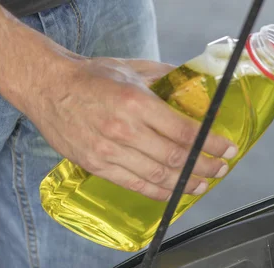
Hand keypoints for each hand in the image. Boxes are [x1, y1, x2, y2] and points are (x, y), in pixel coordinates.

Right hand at [24, 57, 236, 200]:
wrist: (46, 87)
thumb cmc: (90, 77)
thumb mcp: (131, 69)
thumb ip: (165, 78)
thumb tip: (195, 85)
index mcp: (137, 102)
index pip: (185, 131)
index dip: (211, 144)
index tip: (227, 149)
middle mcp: (125, 129)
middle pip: (176, 158)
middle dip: (205, 167)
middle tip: (221, 169)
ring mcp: (109, 150)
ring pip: (158, 177)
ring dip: (186, 184)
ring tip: (203, 185)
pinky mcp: (97, 165)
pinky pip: (135, 185)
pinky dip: (159, 193)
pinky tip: (175, 192)